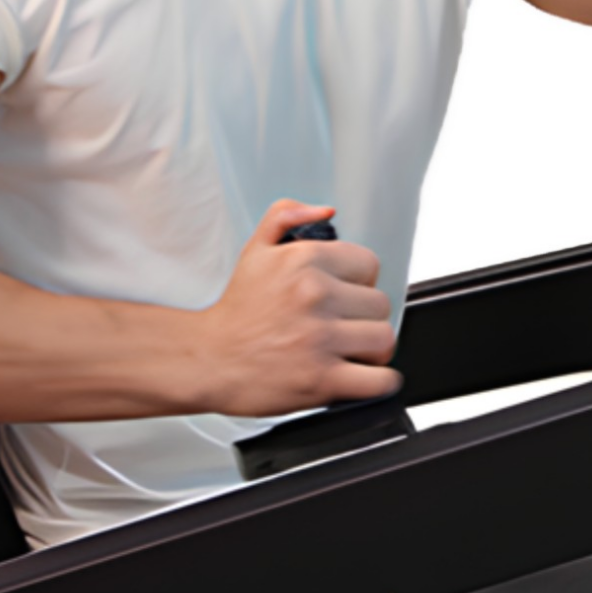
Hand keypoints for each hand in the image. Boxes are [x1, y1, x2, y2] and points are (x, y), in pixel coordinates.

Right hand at [193, 199, 399, 417]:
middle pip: (380, 304)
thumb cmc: (236, 312)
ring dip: (372, 349)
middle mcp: (315, 295)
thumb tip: (326, 210)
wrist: (207, 360)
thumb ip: (286, 217)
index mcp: (304, 260)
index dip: (359, 282)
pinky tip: (362, 376)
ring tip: (350, 351)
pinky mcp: (322, 379)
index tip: (343, 295)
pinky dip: (379, 382)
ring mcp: (320, 338)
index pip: (370, 265)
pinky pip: (380, 379)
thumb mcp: (255, 251)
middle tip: (342, 326)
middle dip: (364, 317)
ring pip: (384, 338)